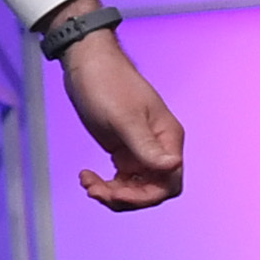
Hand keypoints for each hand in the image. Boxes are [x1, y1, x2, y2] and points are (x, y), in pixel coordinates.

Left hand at [54, 6, 183, 209]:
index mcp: (168, 139)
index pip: (170, 182)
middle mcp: (159, 147)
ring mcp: (141, 149)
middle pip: (153, 190)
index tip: (117, 192)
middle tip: (95, 190)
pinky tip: (86, 176)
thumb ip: (146, 145)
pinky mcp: (123, 150)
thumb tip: (172, 167)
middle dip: (125, 197)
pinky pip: (122, 179)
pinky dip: (106, 184)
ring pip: (135, 187)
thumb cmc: (107, 83)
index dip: (146, 196)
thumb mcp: (124, 117)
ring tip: (88, 183)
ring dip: (112, 193)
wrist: (88, 63)